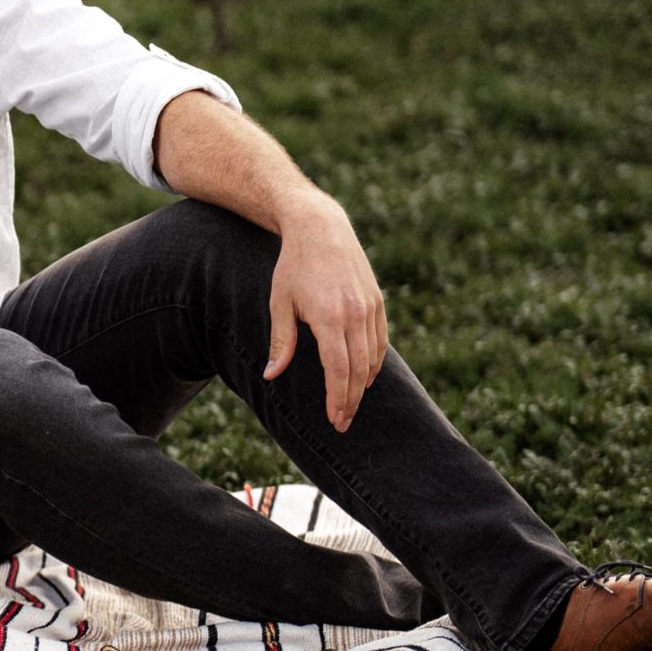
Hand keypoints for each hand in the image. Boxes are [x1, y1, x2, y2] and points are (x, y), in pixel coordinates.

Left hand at [262, 194, 389, 432]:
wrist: (320, 228)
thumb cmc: (292, 267)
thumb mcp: (280, 303)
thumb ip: (281, 341)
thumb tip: (271, 375)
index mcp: (330, 317)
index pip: (338, 370)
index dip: (338, 398)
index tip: (335, 419)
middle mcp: (355, 314)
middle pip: (359, 370)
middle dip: (351, 400)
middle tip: (343, 422)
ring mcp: (370, 307)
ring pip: (372, 358)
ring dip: (363, 385)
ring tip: (351, 405)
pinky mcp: (377, 301)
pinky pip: (380, 341)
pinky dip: (374, 362)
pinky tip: (365, 377)